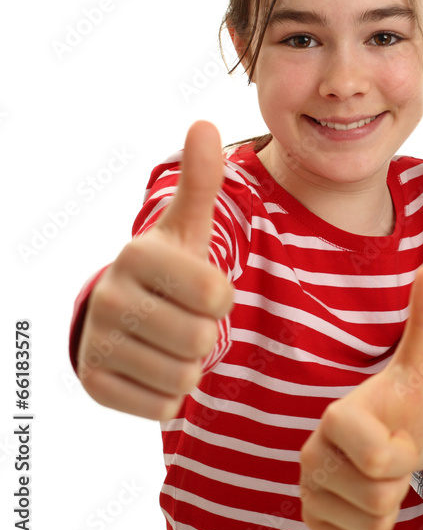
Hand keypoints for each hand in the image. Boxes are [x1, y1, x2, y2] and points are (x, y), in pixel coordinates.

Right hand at [77, 121, 233, 419]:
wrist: (127, 318)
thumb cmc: (171, 270)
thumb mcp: (189, 228)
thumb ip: (201, 182)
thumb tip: (203, 123)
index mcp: (139, 255)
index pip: (217, 295)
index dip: (222, 298)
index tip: (202, 288)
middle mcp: (111, 296)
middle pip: (202, 338)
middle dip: (207, 334)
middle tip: (186, 319)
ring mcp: (97, 341)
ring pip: (185, 376)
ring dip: (190, 365)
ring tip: (171, 341)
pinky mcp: (94, 383)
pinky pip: (163, 406)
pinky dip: (170, 394)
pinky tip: (155, 367)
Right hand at [300, 263, 422, 529]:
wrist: (390, 431)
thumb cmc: (406, 400)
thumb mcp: (422, 363)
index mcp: (335, 418)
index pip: (383, 461)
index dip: (404, 453)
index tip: (398, 432)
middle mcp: (311, 455)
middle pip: (377, 497)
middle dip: (398, 481)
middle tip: (392, 453)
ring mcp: (308, 490)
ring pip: (369, 523)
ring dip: (388, 504)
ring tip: (381, 473)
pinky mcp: (312, 518)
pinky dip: (374, 527)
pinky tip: (370, 495)